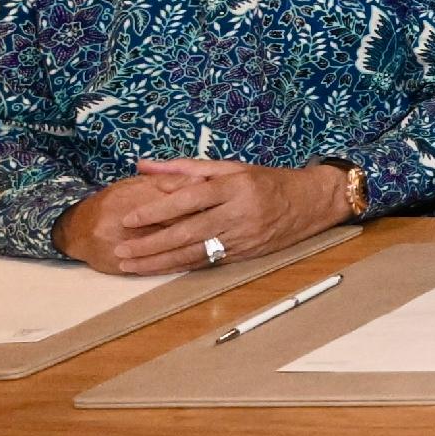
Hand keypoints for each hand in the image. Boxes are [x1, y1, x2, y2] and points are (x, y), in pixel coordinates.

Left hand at [58, 159, 347, 274]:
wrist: (313, 202)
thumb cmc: (268, 181)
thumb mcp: (231, 167)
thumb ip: (185, 168)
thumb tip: (145, 166)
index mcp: (235, 186)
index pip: (189, 199)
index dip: (157, 210)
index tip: (129, 218)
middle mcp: (239, 212)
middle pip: (188, 232)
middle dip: (150, 244)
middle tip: (121, 250)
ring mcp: (244, 236)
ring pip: (194, 253)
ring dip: (159, 261)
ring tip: (130, 264)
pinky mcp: (246, 253)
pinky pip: (207, 261)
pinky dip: (179, 266)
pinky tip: (158, 268)